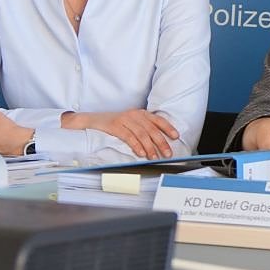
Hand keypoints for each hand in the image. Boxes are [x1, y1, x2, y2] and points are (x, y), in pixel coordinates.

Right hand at [63, 109, 178, 159]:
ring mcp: (125, 119)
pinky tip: (141, 153)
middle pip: (152, 129)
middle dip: (161, 142)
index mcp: (141, 113)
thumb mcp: (132, 123)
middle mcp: (135, 114)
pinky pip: (129, 136)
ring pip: (142, 134)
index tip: (175, 136)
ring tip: (154, 156)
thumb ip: (144, 128)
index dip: (168, 128)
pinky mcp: (115, 126)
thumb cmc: (115, 124)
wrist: (93, 120)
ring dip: (150, 147)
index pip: (158, 120)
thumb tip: (159, 142)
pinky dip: (136, 146)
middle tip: (168, 153)